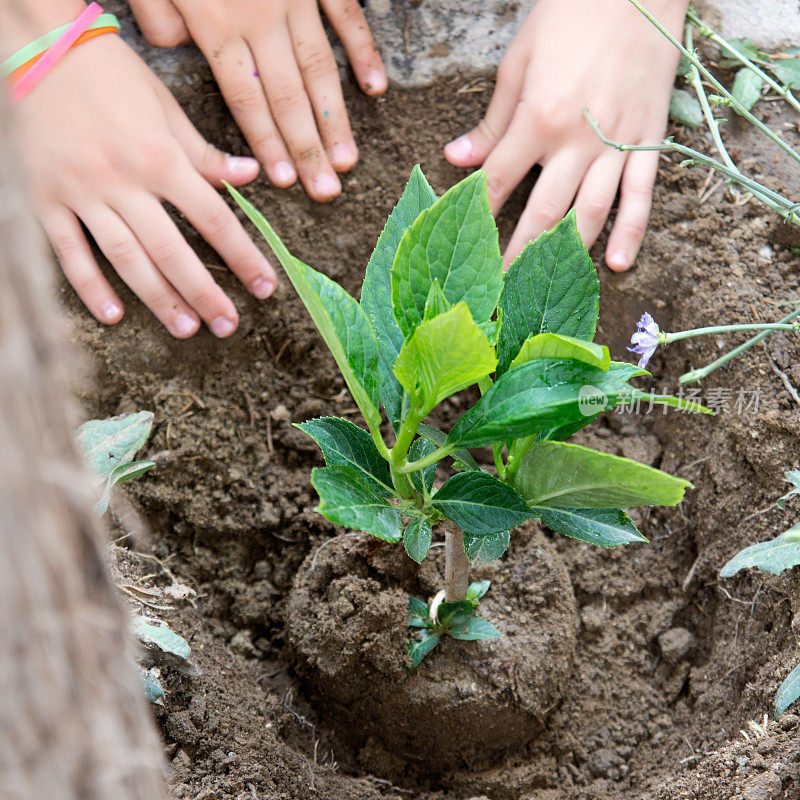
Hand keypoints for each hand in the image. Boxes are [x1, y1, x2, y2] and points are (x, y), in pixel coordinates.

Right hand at [14, 33, 277, 336]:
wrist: (42, 48)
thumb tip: (250, 179)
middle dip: (205, 293)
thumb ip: (206, 154)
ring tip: (186, 328)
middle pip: (173, 250)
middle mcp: (124, 180)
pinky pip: (69, 251)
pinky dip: (90, 285)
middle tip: (228, 325)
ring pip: (126, 258)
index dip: (243, 256)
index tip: (265, 287)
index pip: (214, 219)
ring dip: (159, 298)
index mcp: (161, 158)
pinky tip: (113, 315)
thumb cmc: (114, 77)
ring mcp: (83, 193)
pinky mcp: (47, 199)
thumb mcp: (167, 109)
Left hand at [129, 0, 386, 200]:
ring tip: (349, 160)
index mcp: (217, 26)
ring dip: (336, 118)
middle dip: (307, 148)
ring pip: (320, 70)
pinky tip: (374, 89)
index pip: (246, 100)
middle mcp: (261, 20)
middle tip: (327, 191)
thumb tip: (175, 50)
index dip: (267, 144)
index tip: (285, 182)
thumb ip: (159, 15)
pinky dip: (362, 52)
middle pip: (288, 98)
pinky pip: (345, 16)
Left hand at [444, 0, 688, 269]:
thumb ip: (491, 121)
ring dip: (566, 257)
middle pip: (540, 214)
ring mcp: (617, 144)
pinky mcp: (650, 140)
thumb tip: (455, 158)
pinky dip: (631, 231)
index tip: (461, 249)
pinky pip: (641, 195)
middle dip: (515, 257)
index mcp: (538, 118)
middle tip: (498, 292)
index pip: (496, 183)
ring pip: (590, 214)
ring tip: (546, 290)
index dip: (475, 217)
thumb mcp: (518, 61)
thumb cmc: (571, 13)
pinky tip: (617, 264)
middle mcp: (576, 141)